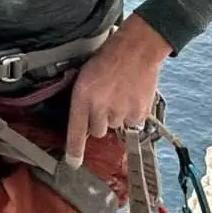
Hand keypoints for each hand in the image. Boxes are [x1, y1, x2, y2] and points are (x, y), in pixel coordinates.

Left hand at [65, 16, 170, 166]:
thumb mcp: (86, 74)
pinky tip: (132, 96)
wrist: (137, 48)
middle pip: (97, 131)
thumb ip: (83, 98)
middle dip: (100, 121)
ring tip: (120, 94)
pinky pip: (133, 123)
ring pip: (116, 126)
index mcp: (82, 96)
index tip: (73, 164)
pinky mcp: (138, 114)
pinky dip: (133, 114)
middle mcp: (100, 107)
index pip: (75, 130)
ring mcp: (120, 112)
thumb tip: (84, 119)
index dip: (74, 150)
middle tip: (106, 102)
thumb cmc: (109, 56)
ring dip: (117, 116)